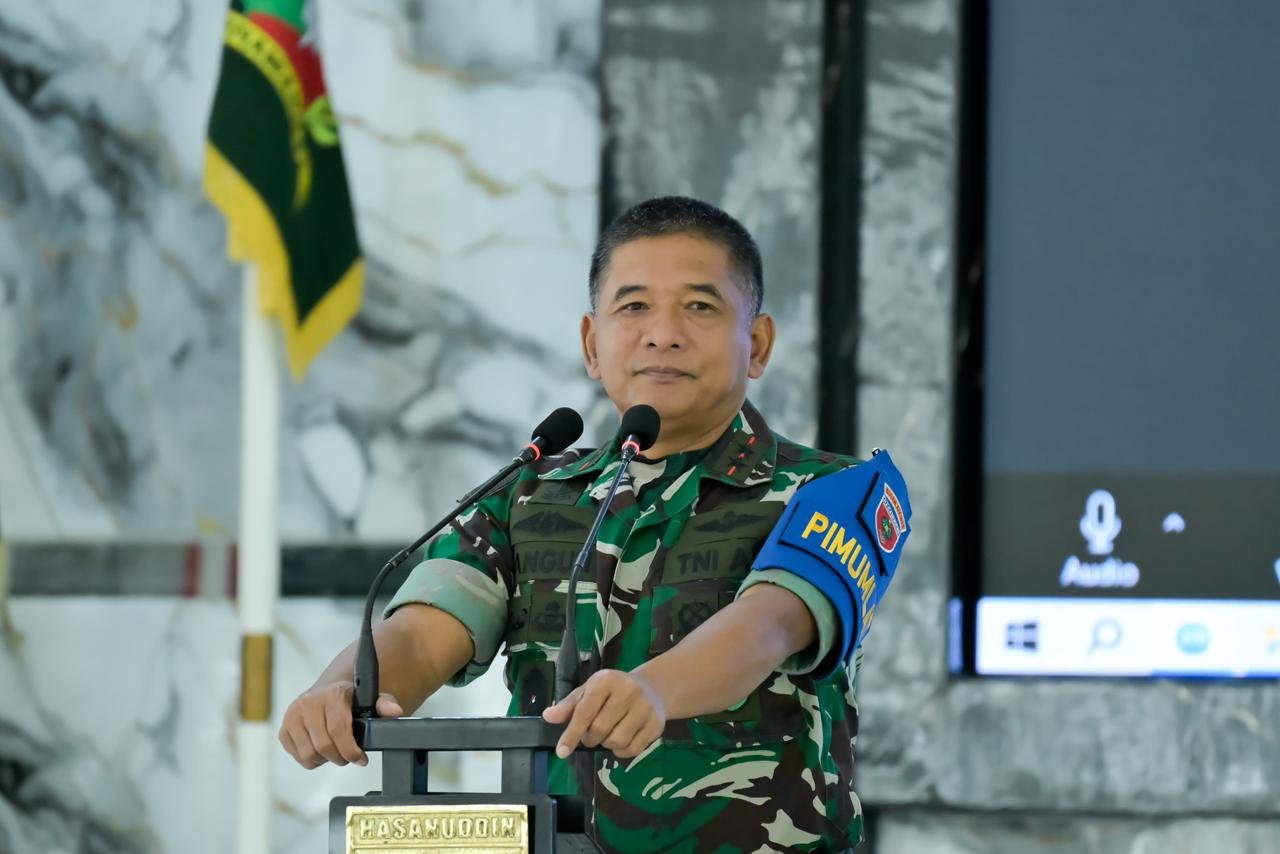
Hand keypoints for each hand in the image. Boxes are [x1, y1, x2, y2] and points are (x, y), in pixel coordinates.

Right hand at [278, 680, 403, 768]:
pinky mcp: (284, 728)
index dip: (351, 750)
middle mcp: (309, 703)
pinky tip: (320, 749)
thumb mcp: (369, 699)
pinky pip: (297, 755)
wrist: (325, 692)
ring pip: (309, 754)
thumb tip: (395, 711)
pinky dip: (310, 759)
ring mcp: (293, 716)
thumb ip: (384, 704)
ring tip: (334, 751)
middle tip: (348, 756)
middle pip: (324, 746)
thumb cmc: (348, 700)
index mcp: (332, 694)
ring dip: (324, 759)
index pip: (339, 730)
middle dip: (340, 757)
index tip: (361, 759)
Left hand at [541, 669, 664, 758]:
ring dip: (607, 744)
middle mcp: (628, 690)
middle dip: (590, 738)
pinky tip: (623, 739)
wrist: (650, 688)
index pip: (585, 711)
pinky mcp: (656, 724)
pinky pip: (632, 750)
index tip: (562, 751)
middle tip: (591, 735)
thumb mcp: (589, 691)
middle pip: (599, 730)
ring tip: (608, 734)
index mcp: (606, 680)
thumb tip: (548, 717)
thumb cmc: (612, 690)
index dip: (572, 733)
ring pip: (616, 742)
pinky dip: (622, 751)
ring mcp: (645, 707)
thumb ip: (569, 705)